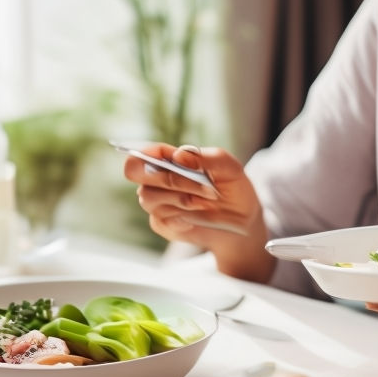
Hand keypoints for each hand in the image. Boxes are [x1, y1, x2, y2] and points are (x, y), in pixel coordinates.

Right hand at [121, 143, 273, 281]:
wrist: (242, 220)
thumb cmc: (232, 187)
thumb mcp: (229, 167)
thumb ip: (205, 157)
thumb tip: (178, 156)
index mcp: (169, 159)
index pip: (142, 152)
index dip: (147, 152)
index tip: (170, 158)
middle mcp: (158, 179)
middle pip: (135, 173)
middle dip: (166, 178)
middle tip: (199, 184)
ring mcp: (158, 202)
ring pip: (148, 198)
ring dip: (180, 199)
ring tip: (204, 202)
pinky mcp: (163, 224)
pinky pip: (159, 220)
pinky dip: (179, 220)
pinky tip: (195, 219)